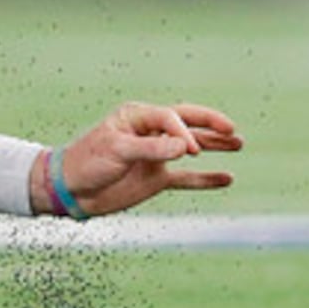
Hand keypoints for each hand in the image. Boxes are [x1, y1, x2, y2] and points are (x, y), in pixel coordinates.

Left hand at [50, 101, 242, 217]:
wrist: (69, 190)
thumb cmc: (86, 162)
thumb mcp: (116, 151)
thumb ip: (151, 149)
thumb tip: (185, 147)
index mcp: (138, 117)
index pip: (170, 117)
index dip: (184, 131)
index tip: (191, 150)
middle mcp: (150, 132)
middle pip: (188, 122)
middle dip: (210, 125)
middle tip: (232, 128)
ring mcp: (155, 156)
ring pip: (191, 148)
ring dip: (214, 145)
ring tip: (239, 143)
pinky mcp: (155, 178)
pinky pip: (186, 178)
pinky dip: (205, 179)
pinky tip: (226, 178)